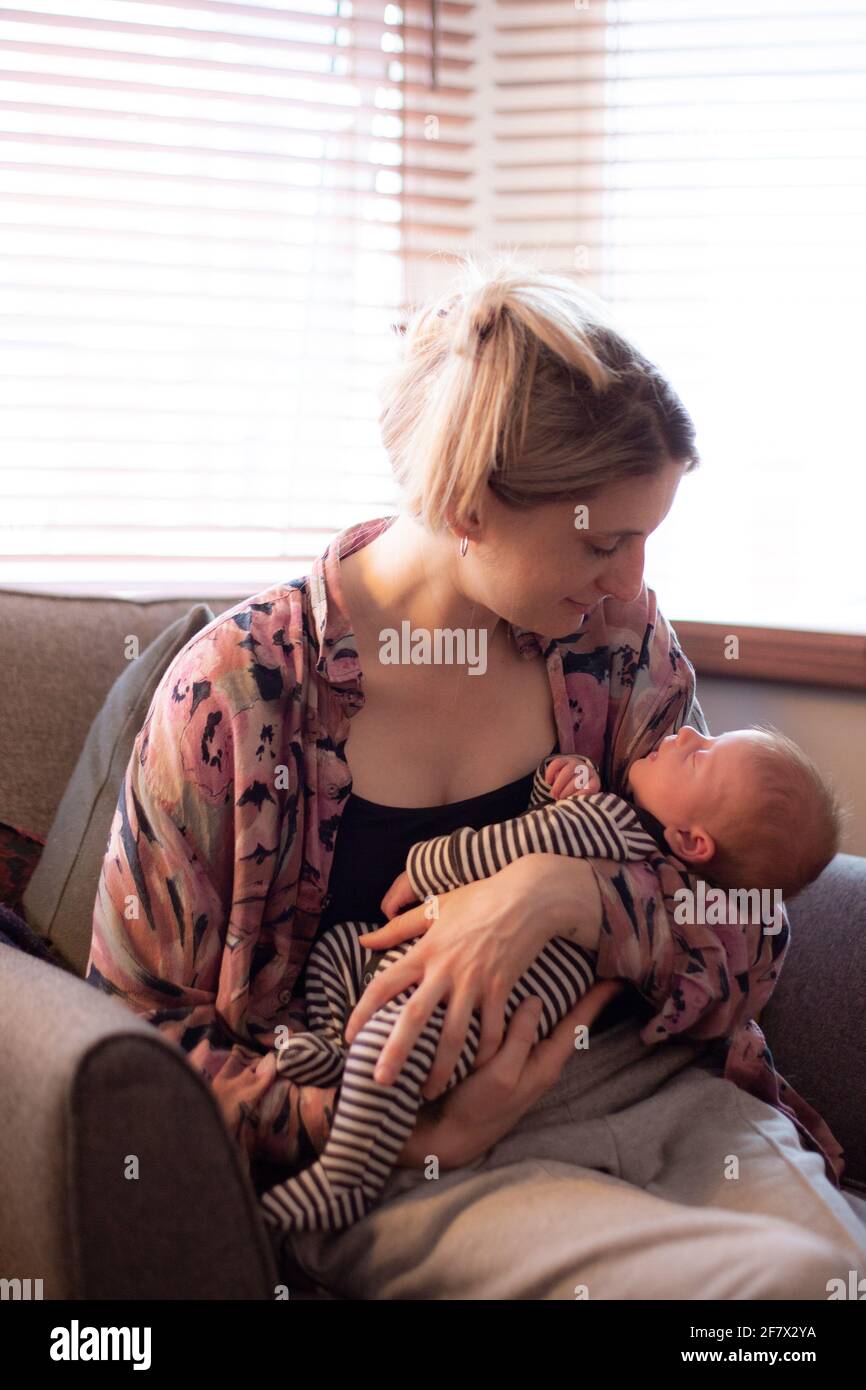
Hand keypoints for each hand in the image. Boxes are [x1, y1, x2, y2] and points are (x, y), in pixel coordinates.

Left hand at [346, 854, 603, 1099]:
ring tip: (429, 1091)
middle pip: (414, 1017)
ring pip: (454, 1034)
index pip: (384, 984)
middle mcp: (445, 970)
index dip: (363, 1011)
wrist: (528, 898)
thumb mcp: (436, 907)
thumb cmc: (479, 899)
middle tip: (380, 1081)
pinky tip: (476, 1069)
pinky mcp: (501, 989)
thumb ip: (398, 927)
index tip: (349, 1037)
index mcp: (425, 950)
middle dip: (396, 1052)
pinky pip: (491, 1030)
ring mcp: (474, 982)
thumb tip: (365, 940)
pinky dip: (484, 1052)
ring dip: (441, 1067)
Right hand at [395, 980, 627, 1169]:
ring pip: (549, 1025)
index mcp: (545, 1064)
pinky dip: (533, 1011)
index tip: (619, 977)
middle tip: (597, 965)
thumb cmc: (477, 1108)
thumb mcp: (501, 1074)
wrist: (451, 1137)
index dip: (598, 999)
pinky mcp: (508, 1062)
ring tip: (568, 972)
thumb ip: (520, 1039)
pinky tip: (526, 997)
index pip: (578, 1025)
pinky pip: (527, 1030)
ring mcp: (525, 1063)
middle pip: (569, 1022)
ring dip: (559, 1000)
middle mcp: (541, 1062)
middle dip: (584, 994)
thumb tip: (536, 1001)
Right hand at [545, 755, 600, 799]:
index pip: (591, 787)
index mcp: (594, 782)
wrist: (574, 775)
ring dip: (559, 784)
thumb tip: (569, 808)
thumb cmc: (577, 793)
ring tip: (553, 794)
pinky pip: (557, 763)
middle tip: (559, 799)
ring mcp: (575, 763)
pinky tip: (548, 781)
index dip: (581, 795)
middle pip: (578, 780)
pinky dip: (550, 772)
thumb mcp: (580, 797)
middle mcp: (586, 770)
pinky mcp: (564, 759)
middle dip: (567, 791)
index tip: (572, 802)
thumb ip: (577, 801)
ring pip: (567, 771)